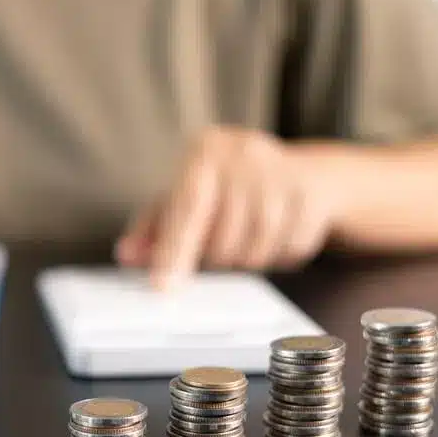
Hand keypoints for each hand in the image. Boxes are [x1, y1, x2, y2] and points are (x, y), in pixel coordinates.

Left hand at [115, 125, 338, 286]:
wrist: (303, 172)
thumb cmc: (231, 186)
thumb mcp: (187, 196)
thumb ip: (154, 227)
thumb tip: (127, 254)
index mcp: (205, 151)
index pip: (185, 208)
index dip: (173, 251)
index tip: (161, 285)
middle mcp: (244, 156)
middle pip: (221, 241)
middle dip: (216, 257)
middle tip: (221, 242)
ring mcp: (281, 175)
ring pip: (254, 253)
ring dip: (247, 259)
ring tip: (248, 235)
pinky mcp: (311, 197)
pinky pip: (287, 252)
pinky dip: (279, 255)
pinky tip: (277, 233)